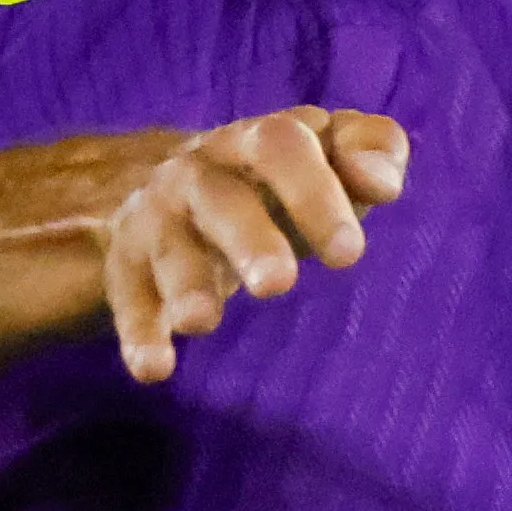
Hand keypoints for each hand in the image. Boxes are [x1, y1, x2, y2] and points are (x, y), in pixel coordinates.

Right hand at [106, 107, 409, 381]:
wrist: (183, 183)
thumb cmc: (284, 181)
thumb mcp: (330, 156)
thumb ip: (371, 150)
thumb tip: (382, 180)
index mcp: (258, 141)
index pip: (282, 145)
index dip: (314, 192)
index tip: (349, 254)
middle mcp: (200, 172)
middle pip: (220, 197)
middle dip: (247, 237)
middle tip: (277, 284)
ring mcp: (160, 216)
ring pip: (169, 245)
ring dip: (185, 282)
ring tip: (200, 322)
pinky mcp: (128, 263)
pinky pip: (129, 295)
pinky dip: (139, 332)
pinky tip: (154, 369)